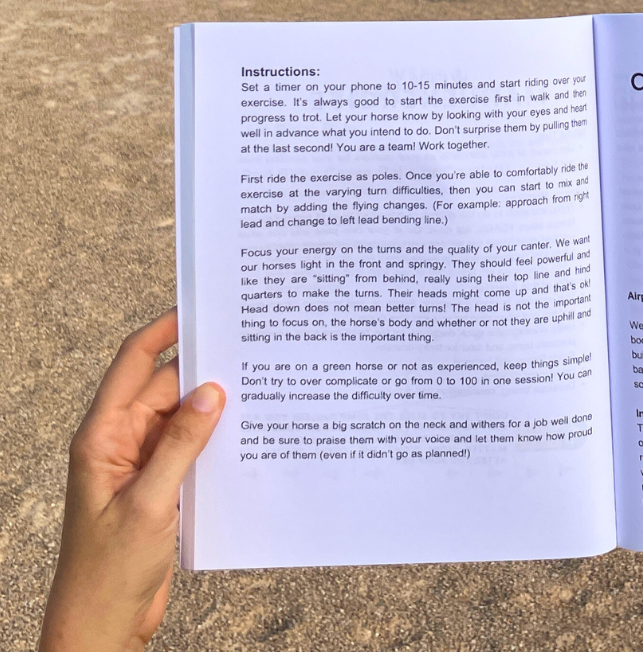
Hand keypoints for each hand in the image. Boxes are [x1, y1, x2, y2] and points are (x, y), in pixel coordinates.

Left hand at [39, 310, 223, 651]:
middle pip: (166, 386)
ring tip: (257, 385)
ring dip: (214, 406)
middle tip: (248, 347)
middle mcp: (121, 441)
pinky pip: (191, 445)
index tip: (198, 308)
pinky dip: (216, 437)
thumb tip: (212, 391)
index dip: (163, 330)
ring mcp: (142, 462)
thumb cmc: (107, 570)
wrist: (100, 626)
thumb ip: (180, 443)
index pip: (133, 363)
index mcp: (102, 436)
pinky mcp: (161, 484)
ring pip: (183, 416)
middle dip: (204, 368)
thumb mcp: (148, 502)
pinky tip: (246, 432)